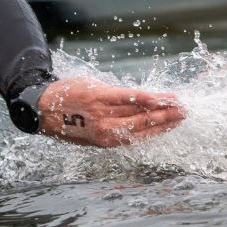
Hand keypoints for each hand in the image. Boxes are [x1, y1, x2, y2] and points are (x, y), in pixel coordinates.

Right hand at [37, 77, 184, 147]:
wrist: (42, 113)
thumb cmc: (67, 93)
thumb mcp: (90, 83)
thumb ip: (115, 92)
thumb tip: (142, 99)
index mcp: (99, 97)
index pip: (136, 99)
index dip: (158, 99)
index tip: (175, 98)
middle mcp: (102, 118)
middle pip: (141, 116)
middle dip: (166, 113)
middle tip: (184, 108)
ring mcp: (103, 133)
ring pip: (139, 131)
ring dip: (161, 125)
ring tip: (178, 120)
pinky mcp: (102, 143)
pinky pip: (130, 139)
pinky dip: (147, 134)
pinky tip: (159, 130)